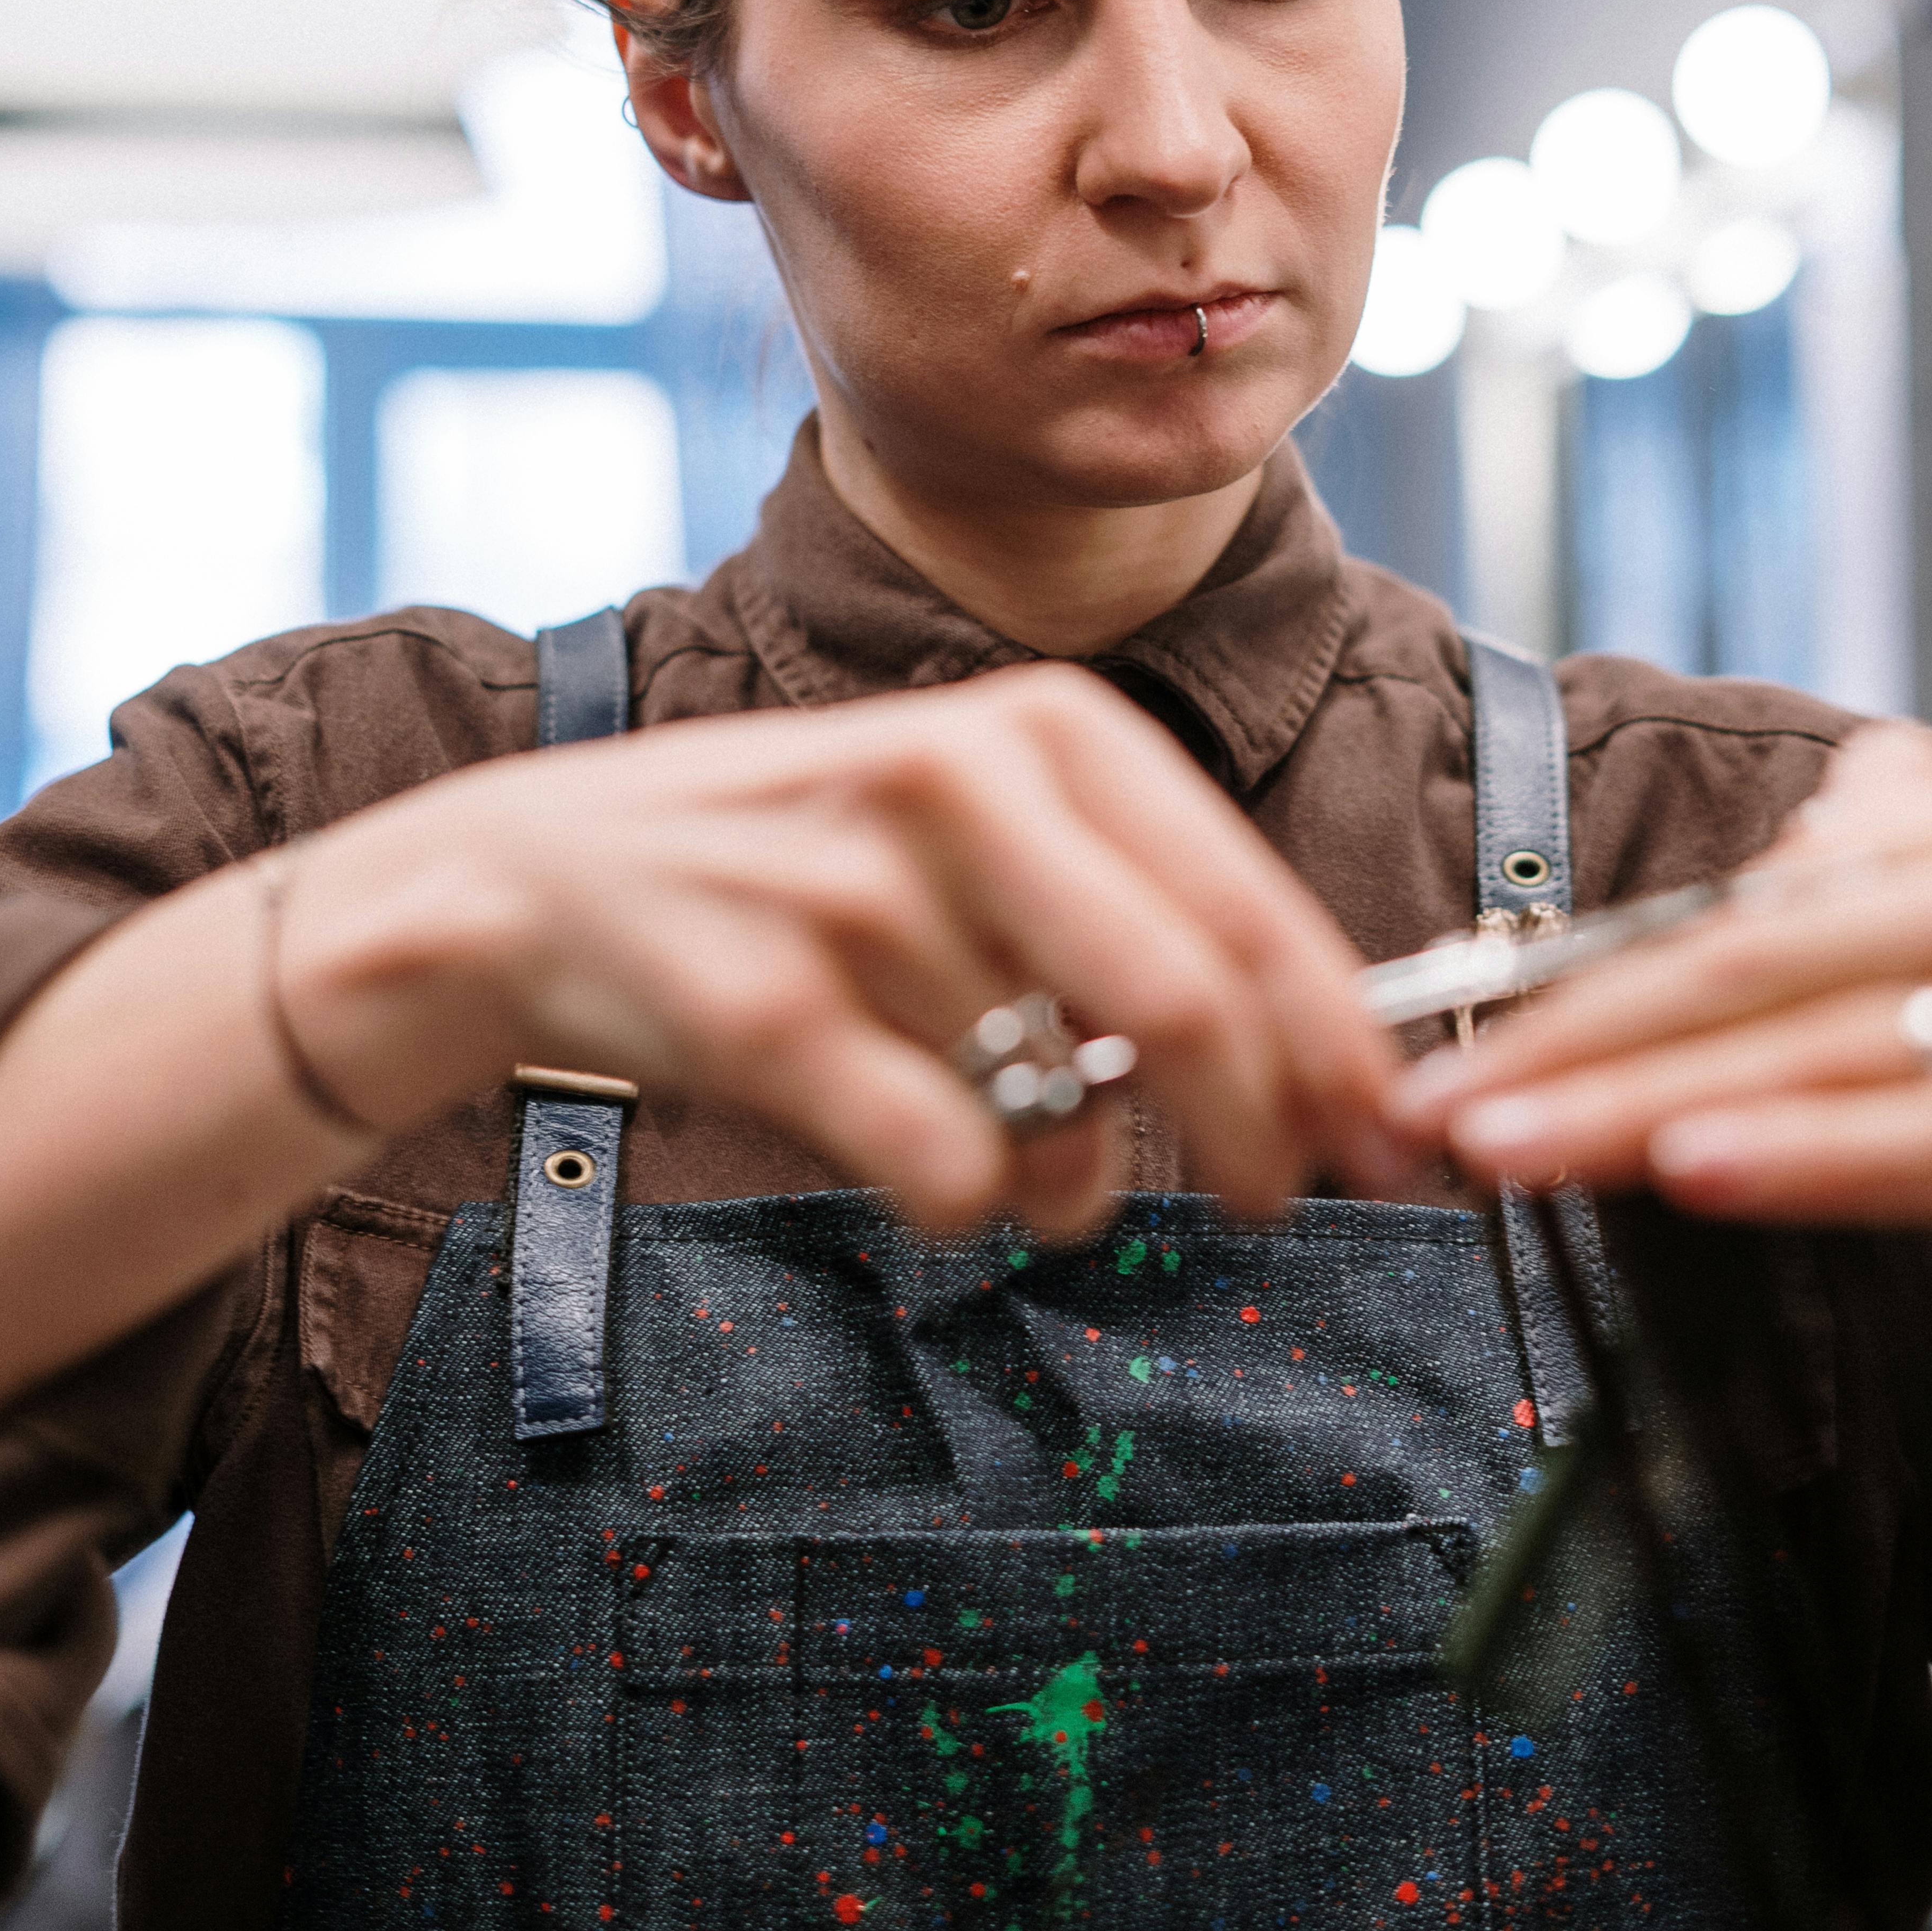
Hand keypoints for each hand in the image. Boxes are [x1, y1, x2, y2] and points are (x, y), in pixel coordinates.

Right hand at [283, 664, 1412, 1240]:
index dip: (1342, 1046)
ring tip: (1034, 1162)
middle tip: (1277, 1199)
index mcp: (1043, 727)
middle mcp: (958, 782)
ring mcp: (855, 890)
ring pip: (1060, 1110)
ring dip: (1078, 1179)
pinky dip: (967, 1204)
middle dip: (1263, 1134)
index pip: (1250, 910)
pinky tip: (927, 1164)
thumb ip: (1137, 918)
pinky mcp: (768, 1005)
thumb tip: (1317, 1070)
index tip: (1389, 1137)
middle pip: (1188, 1003)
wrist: (542, 875)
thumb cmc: (806, 864)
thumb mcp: (981, 829)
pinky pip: (943, 1167)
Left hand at [1389, 722, 1931, 1224]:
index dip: (1585, 981)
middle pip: (1765, 971)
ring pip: (1839, 1052)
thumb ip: (1897, 890)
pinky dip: (1819, 1151)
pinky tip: (1700, 1168)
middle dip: (1578, 1046)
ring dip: (1653, 1106)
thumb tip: (1776, 875)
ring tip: (1513, 1143)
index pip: (1749, 917)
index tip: (1440, 1038)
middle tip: (1429, 1110)